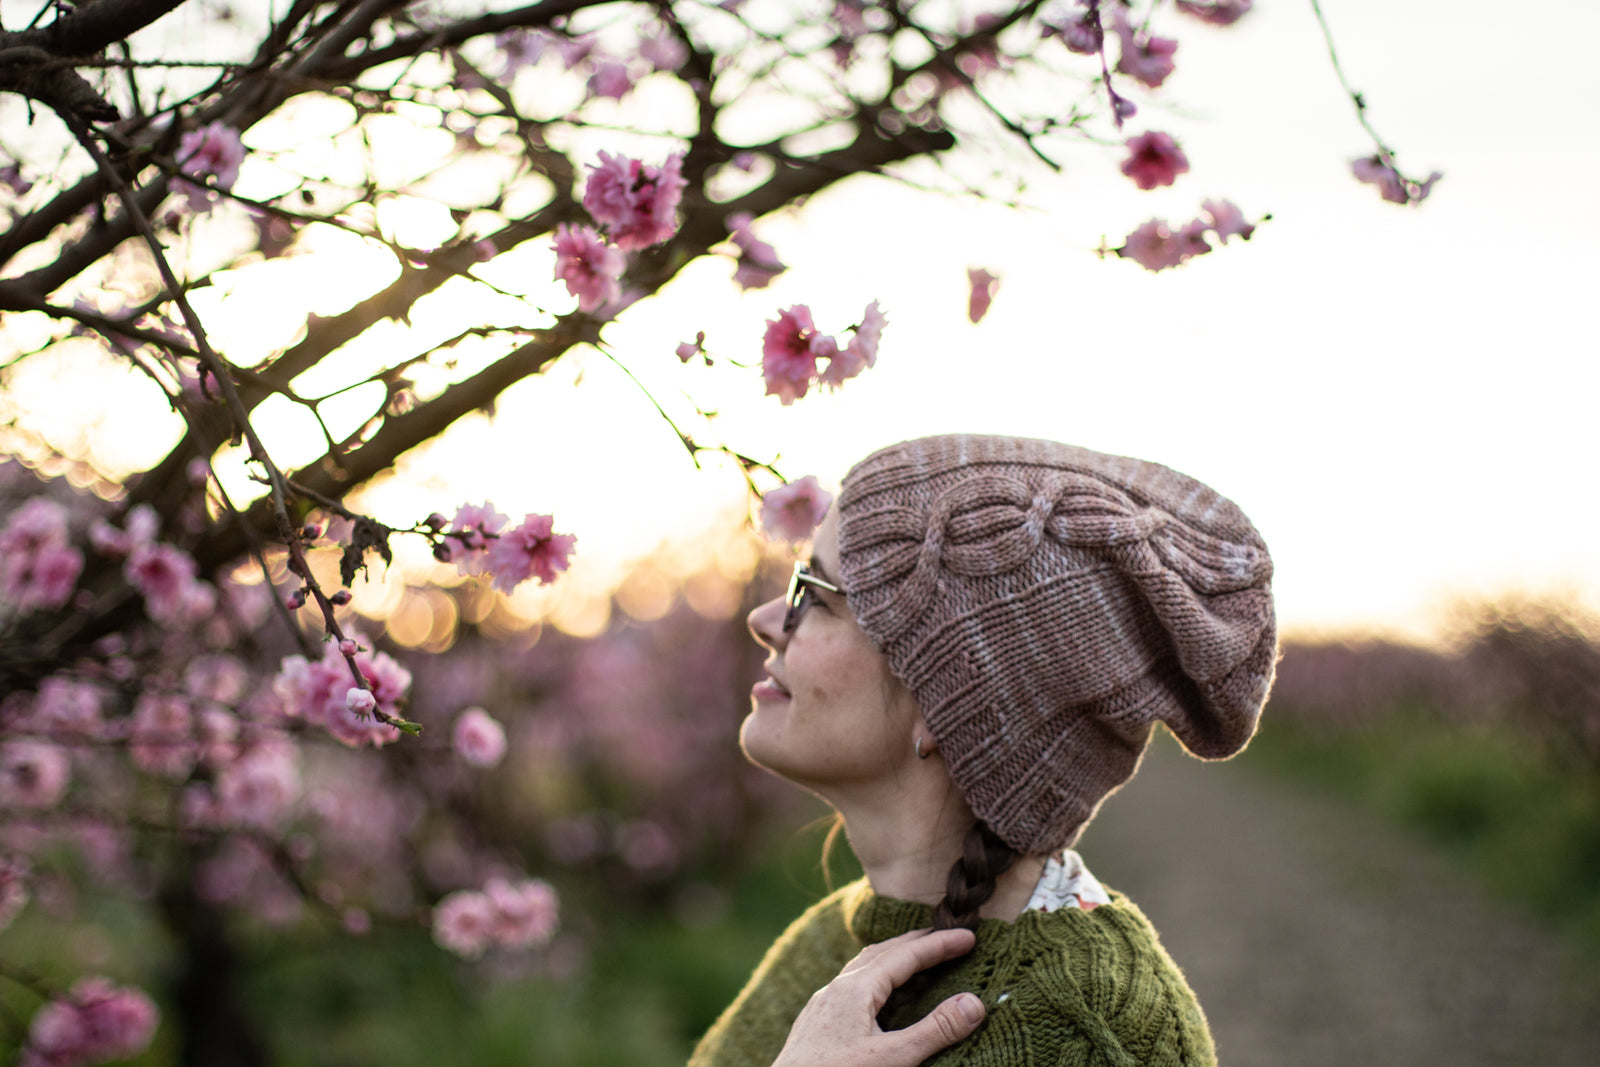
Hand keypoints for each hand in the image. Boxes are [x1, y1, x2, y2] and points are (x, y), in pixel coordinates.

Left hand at [771, 927, 985, 1066]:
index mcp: (855, 989)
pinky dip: (876, 979)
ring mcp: (823, 1005)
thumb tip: (975, 1003)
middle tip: (949, 939)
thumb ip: (934, 1031)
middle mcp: (836, 988)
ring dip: (893, 959)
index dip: (940, 945)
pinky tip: (879, 996)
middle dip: (918, 943)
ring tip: (918, 960)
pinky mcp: (816, 1023)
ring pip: (863, 968)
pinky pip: (851, 986)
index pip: (906, 955)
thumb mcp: (893, 1058)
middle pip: (882, 952)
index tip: (970, 936)